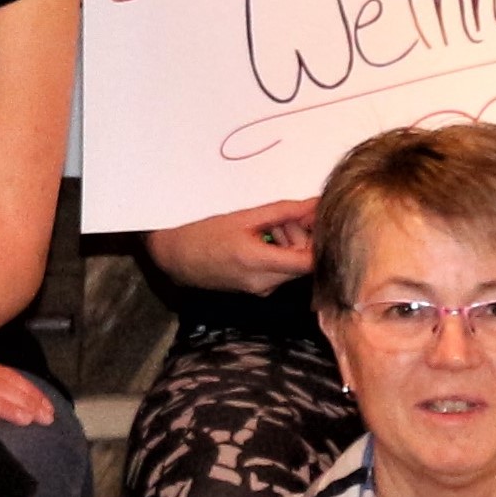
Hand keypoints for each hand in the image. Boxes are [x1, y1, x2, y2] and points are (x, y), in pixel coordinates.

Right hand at [146, 200, 320, 297]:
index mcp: (260, 263)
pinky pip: (280, 271)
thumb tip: (316, 205)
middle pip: (304, 263)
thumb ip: (285, 212)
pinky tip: (260, 239)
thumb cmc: (203, 234)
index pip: (311, 261)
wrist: (174, 257)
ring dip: (289, 244)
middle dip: (302, 237)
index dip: (320, 240)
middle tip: (282, 217)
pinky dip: (278, 253)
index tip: (315, 221)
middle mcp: (264, 283)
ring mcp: (261, 290)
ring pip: (292, 267)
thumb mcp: (245, 217)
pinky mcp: (257, 291)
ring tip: (266, 225)